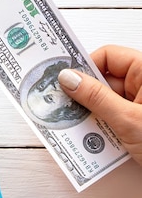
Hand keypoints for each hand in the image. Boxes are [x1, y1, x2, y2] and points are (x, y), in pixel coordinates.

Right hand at [58, 45, 141, 165]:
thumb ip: (95, 97)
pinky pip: (115, 117)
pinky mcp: (141, 122)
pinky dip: (103, 127)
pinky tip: (95, 140)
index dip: (84, 68)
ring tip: (80, 129)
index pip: (107, 57)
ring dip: (92, 115)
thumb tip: (68, 78)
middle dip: (84, 96)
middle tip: (63, 108)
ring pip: (106, 101)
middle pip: (104, 80)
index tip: (63, 83)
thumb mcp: (128, 120)